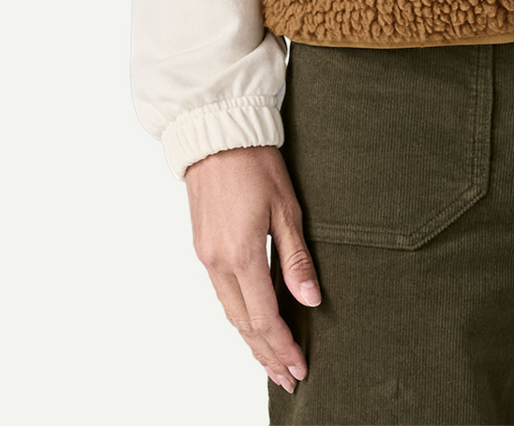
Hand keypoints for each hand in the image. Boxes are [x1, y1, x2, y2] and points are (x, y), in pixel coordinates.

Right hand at [184, 144, 320, 394]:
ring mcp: (206, 257)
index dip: (283, 345)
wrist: (217, 135)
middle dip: (266, 354)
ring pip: (229, 313)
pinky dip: (238, 318)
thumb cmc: (256, 164)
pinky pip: (221, 295)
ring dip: (251, 341)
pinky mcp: (202, 248)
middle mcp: (218, 263)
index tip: (299, 367)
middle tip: (288, 378)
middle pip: (243, 324)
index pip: (264, 317)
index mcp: (241, 255)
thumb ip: (296, 259)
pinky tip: (251, 325)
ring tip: (271, 363)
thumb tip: (311, 300)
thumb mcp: (286, 207)